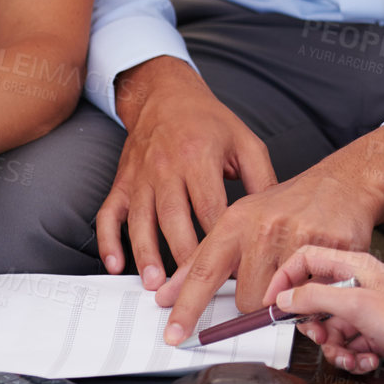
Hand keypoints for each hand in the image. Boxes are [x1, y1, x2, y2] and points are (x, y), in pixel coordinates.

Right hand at [96, 57, 277, 289]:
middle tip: (192, 288)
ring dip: (145, 254)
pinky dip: (108, 241)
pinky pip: (108, 214)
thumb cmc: (209, 122)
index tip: (234, 268)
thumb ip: (263, 180)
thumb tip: (275, 221)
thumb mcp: (245, 142)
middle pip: (174, 218)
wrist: (165, 95)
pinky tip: (116, 265)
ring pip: (139, 220)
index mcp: (199, 156)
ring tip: (155, 284)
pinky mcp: (122, 182)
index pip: (210, 206)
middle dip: (182, 255)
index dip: (222, 240)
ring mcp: (140, 177)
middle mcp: (166, 168)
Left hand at [153, 164, 379, 344]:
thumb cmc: (288, 206)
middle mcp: (264, 229)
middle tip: (272, 276)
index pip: (204, 271)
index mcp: (236, 222)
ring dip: (286, 298)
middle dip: (257, 298)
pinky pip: (313, 295)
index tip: (174, 334)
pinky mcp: (328, 250)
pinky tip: (316, 272)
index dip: (187, 307)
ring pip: (278, 303)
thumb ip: (202, 259)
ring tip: (295, 272)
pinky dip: (314, 293)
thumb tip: (166, 293)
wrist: (341, 184)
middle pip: (246, 299)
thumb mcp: (240, 221)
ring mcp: (297, 239)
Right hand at [264, 246, 383, 378]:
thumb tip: (286, 297)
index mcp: (352, 266)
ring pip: (330, 330)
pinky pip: (348, 346)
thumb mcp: (355, 306)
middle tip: (323, 337)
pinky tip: (369, 359)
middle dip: (315, 327)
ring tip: (353, 355)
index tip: (272, 304)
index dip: (285, 280)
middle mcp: (357, 285)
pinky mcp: (373, 332)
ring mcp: (365, 310)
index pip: (305, 261)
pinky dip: (354, 357)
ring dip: (337, 349)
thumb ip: (315, 298)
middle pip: (315, 303)